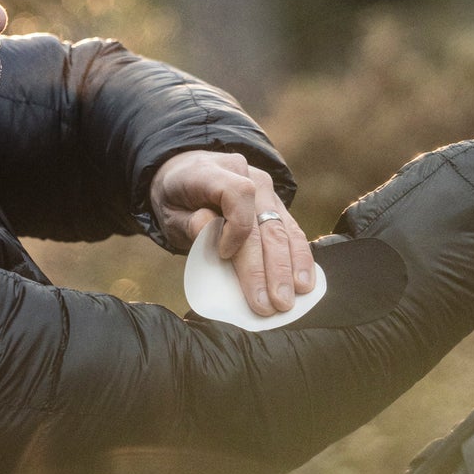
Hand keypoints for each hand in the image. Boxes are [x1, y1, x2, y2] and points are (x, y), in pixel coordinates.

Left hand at [149, 150, 315, 315]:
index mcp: (212, 171)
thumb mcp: (169, 209)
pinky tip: (304, 282)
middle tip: (274, 303)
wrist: (185, 171)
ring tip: (290, 299)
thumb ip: (188, 222)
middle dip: (270, 267)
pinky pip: (292, 230)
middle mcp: (245, 174)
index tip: (224, 255)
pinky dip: (299, 258)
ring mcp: (265, 189)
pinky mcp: (275, 203)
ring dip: (289, 267)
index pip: (237, 194)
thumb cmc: (176, 198)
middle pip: (265, 223)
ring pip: (283, 229)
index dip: (236, 228)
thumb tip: (210, 230)